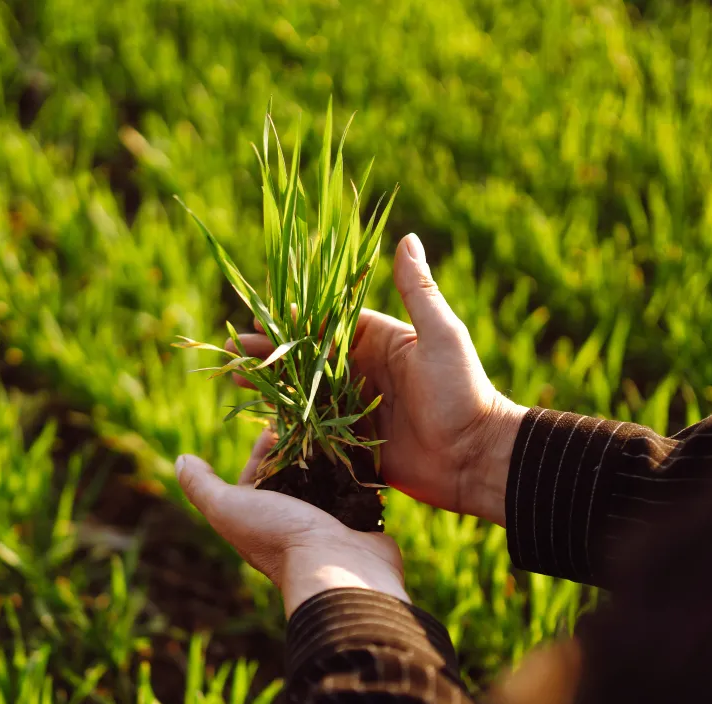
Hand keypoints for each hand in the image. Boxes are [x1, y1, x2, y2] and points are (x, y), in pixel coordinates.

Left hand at [176, 431, 407, 617]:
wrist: (337, 568)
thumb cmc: (278, 535)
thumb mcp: (228, 508)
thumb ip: (202, 486)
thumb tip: (182, 461)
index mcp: (258, 519)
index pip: (256, 475)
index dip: (263, 449)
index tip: (276, 424)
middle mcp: (290, 523)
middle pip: (292, 476)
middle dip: (298, 447)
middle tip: (310, 420)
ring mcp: (326, 524)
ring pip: (325, 480)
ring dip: (328, 456)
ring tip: (334, 428)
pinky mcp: (357, 521)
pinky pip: (355, 489)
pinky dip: (355, 470)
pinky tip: (359, 448)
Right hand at [231, 233, 526, 524]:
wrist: (476, 458)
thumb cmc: (464, 392)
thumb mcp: (441, 336)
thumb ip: (419, 290)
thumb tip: (408, 237)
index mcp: (380, 342)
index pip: (328, 323)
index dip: (295, 319)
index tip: (261, 314)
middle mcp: (364, 371)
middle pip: (307, 356)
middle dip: (272, 350)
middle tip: (236, 347)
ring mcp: (357, 407)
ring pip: (304, 391)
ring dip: (271, 383)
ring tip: (235, 376)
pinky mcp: (355, 442)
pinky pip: (315, 428)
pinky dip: (288, 422)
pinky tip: (258, 417)